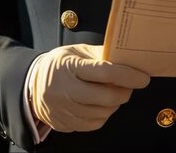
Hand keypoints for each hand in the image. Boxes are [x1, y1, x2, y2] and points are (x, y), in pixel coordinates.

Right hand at [29, 44, 149, 132]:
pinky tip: (100, 104)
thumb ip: (102, 55)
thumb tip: (129, 59)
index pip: (105, 72)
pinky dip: (103, 115)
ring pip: (102, 113)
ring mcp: (63, 109)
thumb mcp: (77, 52)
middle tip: (129, 86)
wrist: (31, 84)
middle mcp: (64, 90)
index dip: (128, 75)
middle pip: (106, 97)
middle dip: (124, 92)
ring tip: (112, 93)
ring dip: (114, 104)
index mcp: (69, 67)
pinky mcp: (64, 123)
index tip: (143, 78)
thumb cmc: (60, 65)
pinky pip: (94, 124)